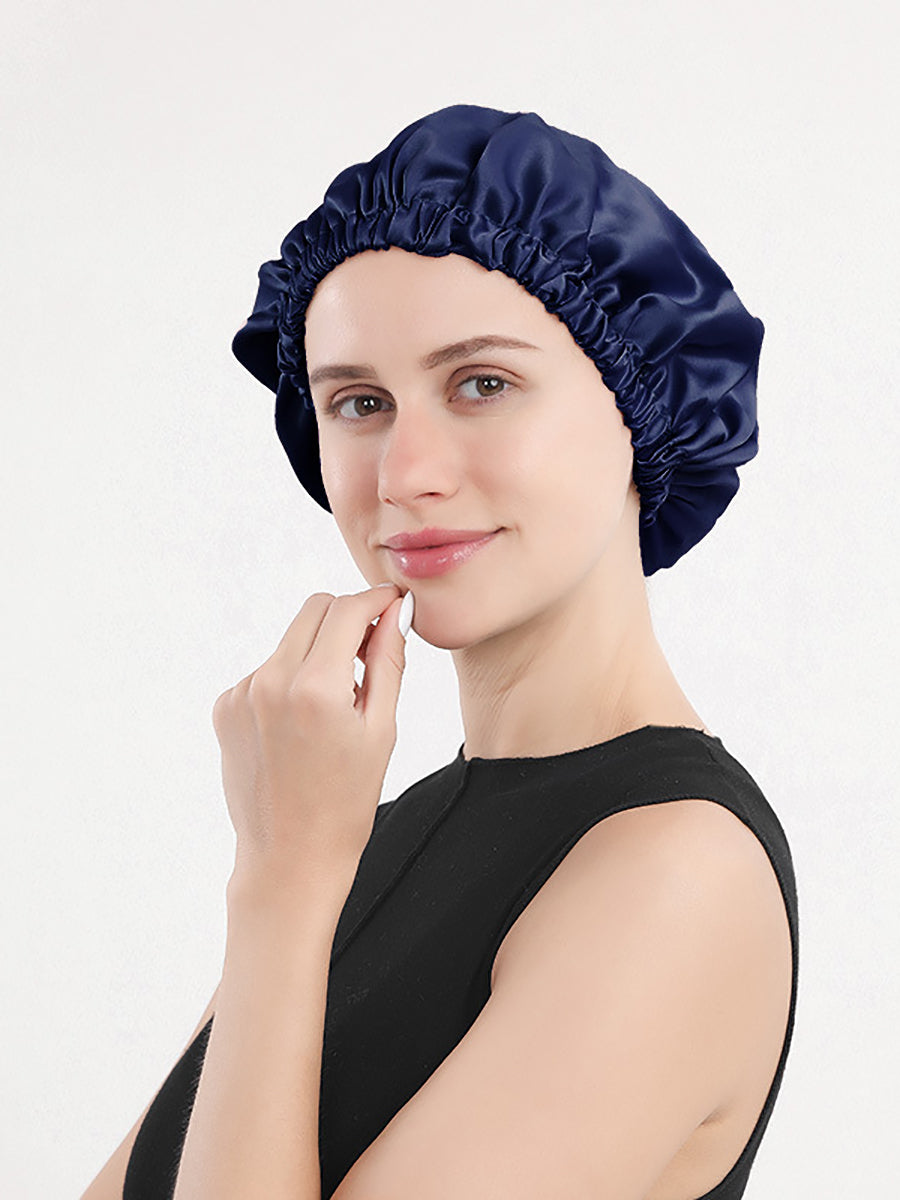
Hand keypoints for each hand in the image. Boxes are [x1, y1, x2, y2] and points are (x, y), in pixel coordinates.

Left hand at [211, 583, 409, 894]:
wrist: (290, 858)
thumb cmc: (346, 802)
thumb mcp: (381, 730)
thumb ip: (388, 660)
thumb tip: (394, 611)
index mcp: (315, 688)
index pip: (347, 609)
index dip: (376, 601)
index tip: (393, 604)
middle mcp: (270, 682)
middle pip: (314, 610)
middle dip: (346, 618)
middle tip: (370, 652)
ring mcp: (241, 694)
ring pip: (290, 640)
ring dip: (316, 653)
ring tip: (334, 708)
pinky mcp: (224, 708)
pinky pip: (266, 670)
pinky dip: (289, 681)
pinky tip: (301, 725)